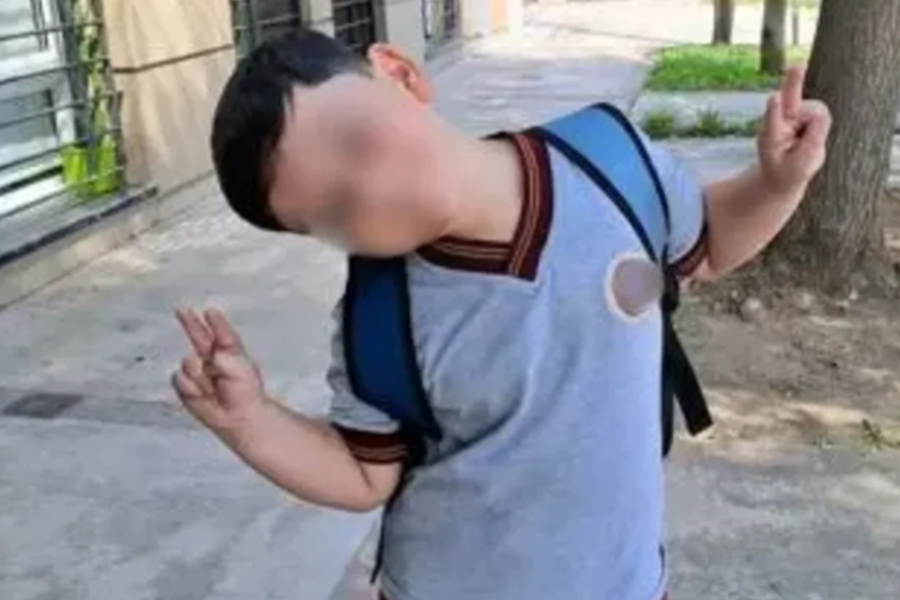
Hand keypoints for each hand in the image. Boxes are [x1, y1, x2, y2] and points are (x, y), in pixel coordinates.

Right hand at [172, 308, 266, 434]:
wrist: (238, 417)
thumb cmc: (245, 392)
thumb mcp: (242, 370)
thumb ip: (226, 359)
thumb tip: (210, 355)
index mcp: (228, 350)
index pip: (220, 332)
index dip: (215, 323)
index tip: (210, 312)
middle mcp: (212, 358)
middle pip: (198, 336)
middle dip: (189, 323)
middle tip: (182, 310)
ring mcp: (198, 371)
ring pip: (188, 362)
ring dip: (199, 374)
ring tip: (213, 386)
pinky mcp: (186, 386)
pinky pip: (180, 379)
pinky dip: (191, 386)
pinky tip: (202, 394)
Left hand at [758, 66, 832, 194]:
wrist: (781, 172)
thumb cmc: (788, 171)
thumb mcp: (802, 164)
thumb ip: (812, 140)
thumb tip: (820, 114)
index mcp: (770, 137)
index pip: (773, 122)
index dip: (775, 110)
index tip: (775, 97)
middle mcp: (778, 120)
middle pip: (790, 99)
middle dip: (793, 82)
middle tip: (798, 66)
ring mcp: (790, 113)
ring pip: (817, 112)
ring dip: (816, 127)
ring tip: (804, 143)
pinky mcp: (802, 110)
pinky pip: (821, 113)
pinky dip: (819, 126)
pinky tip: (807, 135)